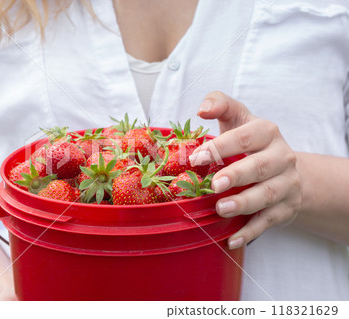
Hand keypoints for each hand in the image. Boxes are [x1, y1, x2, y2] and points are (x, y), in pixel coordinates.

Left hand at [190, 91, 301, 248]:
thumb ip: (221, 105)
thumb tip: (202, 109)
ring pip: (267, 195)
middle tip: (214, 184)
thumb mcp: (239, 119)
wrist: (286, 169)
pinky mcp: (286, 208)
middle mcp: (281, 157)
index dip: (221, 146)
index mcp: (267, 132)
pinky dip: (250, 232)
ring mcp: (287, 184)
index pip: (245, 137)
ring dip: (244, 203)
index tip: (196, 158)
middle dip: (237, 175)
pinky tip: (231, 239)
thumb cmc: (251, 143)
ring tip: (221, 209)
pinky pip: (268, 222)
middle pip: (260, 167)